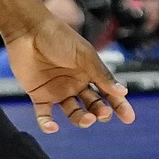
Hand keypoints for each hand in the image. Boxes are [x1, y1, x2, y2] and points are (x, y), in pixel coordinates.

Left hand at [5, 15, 135, 133]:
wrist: (29, 30)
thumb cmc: (59, 38)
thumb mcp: (85, 55)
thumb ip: (102, 74)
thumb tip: (123, 92)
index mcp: (89, 72)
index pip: (108, 92)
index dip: (119, 105)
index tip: (129, 118)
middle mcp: (75, 83)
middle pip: (93, 105)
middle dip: (100, 112)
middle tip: (103, 114)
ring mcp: (57, 90)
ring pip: (73, 113)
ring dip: (81, 119)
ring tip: (87, 119)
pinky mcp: (39, 95)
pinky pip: (44, 115)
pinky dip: (47, 125)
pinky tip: (53, 127)